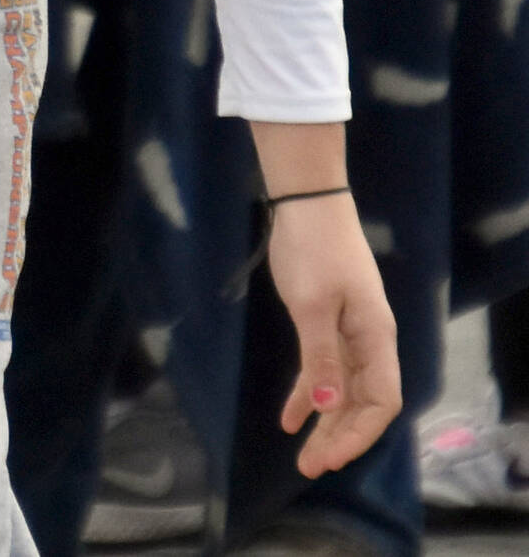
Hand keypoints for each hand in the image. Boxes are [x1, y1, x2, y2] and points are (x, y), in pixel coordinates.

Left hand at [264, 189, 400, 476]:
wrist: (306, 201)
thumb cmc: (313, 249)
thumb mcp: (312, 304)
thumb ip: (320, 356)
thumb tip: (328, 406)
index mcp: (376, 337)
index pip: (381, 401)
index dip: (359, 432)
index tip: (330, 455)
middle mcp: (369, 340)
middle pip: (361, 401)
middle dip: (339, 436)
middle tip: (311, 467)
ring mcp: (348, 330)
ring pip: (341, 388)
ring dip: (323, 420)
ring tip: (303, 455)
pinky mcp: (326, 320)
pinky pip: (321, 367)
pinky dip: (307, 391)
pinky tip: (289, 417)